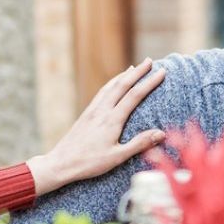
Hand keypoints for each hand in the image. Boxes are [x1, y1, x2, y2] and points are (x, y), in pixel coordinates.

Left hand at [26, 58, 166, 194]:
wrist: (61, 162)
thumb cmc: (90, 163)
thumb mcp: (118, 157)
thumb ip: (140, 143)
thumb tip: (161, 133)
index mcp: (112, 120)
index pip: (135, 95)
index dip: (149, 82)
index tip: (162, 72)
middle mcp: (102, 110)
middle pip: (122, 85)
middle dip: (137, 72)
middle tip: (150, 60)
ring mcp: (92, 110)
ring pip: (110, 86)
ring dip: (124, 75)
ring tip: (133, 67)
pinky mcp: (86, 114)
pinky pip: (101, 93)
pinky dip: (111, 84)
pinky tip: (113, 84)